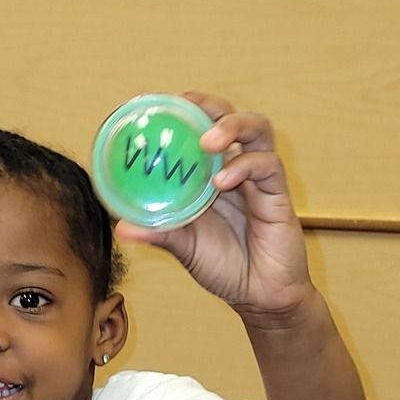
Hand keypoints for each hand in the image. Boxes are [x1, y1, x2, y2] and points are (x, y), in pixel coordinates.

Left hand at [116, 99, 313, 321]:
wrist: (261, 297)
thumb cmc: (225, 267)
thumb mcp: (184, 247)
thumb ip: (159, 232)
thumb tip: (120, 226)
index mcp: (211, 174)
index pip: (202, 126)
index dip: (187, 109)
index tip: (161, 102)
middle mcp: (236, 169)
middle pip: (231, 116)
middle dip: (210, 106)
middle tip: (188, 107)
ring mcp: (259, 179)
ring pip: (257, 129)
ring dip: (232, 125)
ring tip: (208, 140)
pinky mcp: (278, 195)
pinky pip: (266, 166)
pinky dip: (244, 166)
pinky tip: (223, 181)